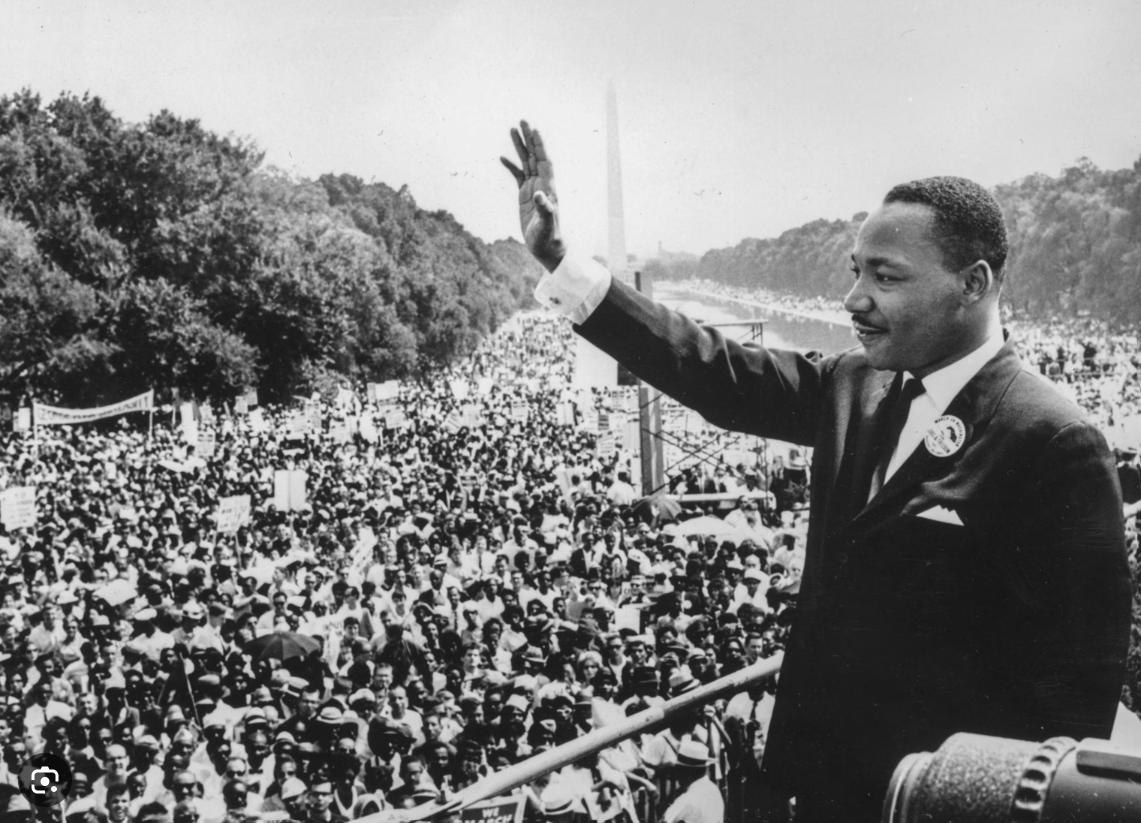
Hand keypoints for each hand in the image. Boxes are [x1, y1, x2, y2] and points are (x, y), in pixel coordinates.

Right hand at [501, 121, 565, 272]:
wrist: (546, 247)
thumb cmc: (548, 237)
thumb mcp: (546, 224)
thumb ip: (544, 209)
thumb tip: (539, 195)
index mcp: (548, 187)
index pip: (544, 161)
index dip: (540, 146)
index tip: (534, 130)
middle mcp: (542, 184)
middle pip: (535, 156)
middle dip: (529, 138)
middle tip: (522, 120)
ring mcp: (533, 188)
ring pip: (526, 162)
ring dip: (520, 147)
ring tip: (512, 130)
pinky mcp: (525, 196)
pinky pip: (517, 176)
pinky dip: (511, 166)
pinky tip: (502, 158)